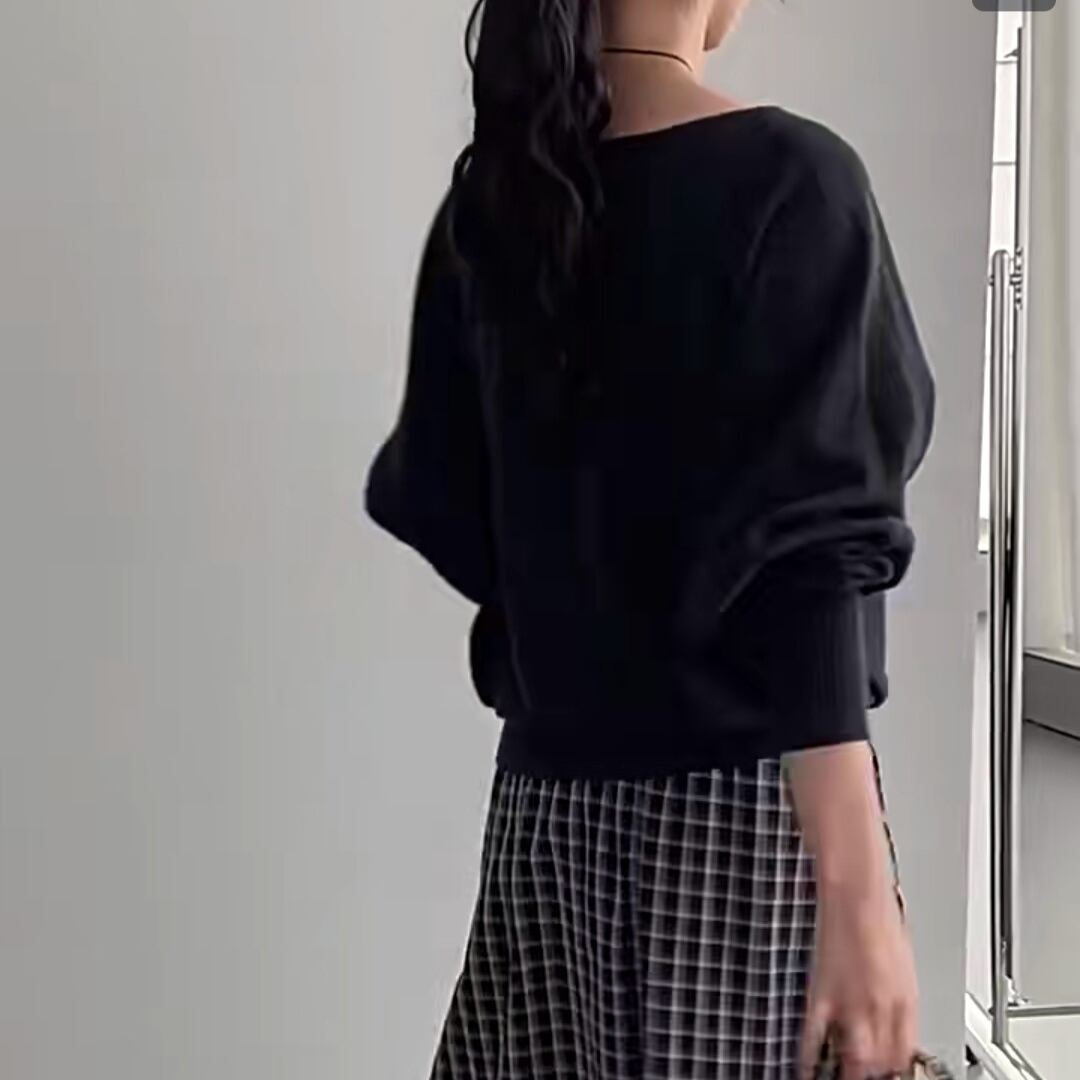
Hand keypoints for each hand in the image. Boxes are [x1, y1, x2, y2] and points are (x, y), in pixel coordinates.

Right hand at [799, 884, 918, 1079]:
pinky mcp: (823, 996)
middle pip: (880, 1064)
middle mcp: (882, 1011)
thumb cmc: (881, 918)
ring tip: (840, 1075)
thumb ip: (897, 1002)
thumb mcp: (903, 966)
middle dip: (872, 1075)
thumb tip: (893, 1025)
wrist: (857, 894)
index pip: (903, 1056)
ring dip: (848, 1072)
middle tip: (863, 1075)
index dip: (894, 1071)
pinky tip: (805, 1068)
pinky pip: (814, 1036)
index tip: (886, 1074)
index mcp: (906, 1003)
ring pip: (853, 1060)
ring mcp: (851, 1006)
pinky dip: (808, 1058)